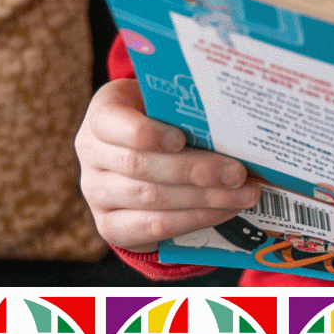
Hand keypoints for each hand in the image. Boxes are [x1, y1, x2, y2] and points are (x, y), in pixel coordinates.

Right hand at [76, 78, 261, 250]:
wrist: (140, 155)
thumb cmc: (160, 120)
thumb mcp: (164, 105)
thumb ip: (185, 110)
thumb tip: (238, 122)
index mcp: (102, 114)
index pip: (111, 123)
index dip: (145, 133)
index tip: (181, 138)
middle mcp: (91, 153)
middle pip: (140, 166)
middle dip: (195, 171)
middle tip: (237, 173)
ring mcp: (96, 193)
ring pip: (151, 199)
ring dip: (203, 199)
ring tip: (242, 194)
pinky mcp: (110, 226)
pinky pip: (153, 227)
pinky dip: (193, 220)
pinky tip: (222, 211)